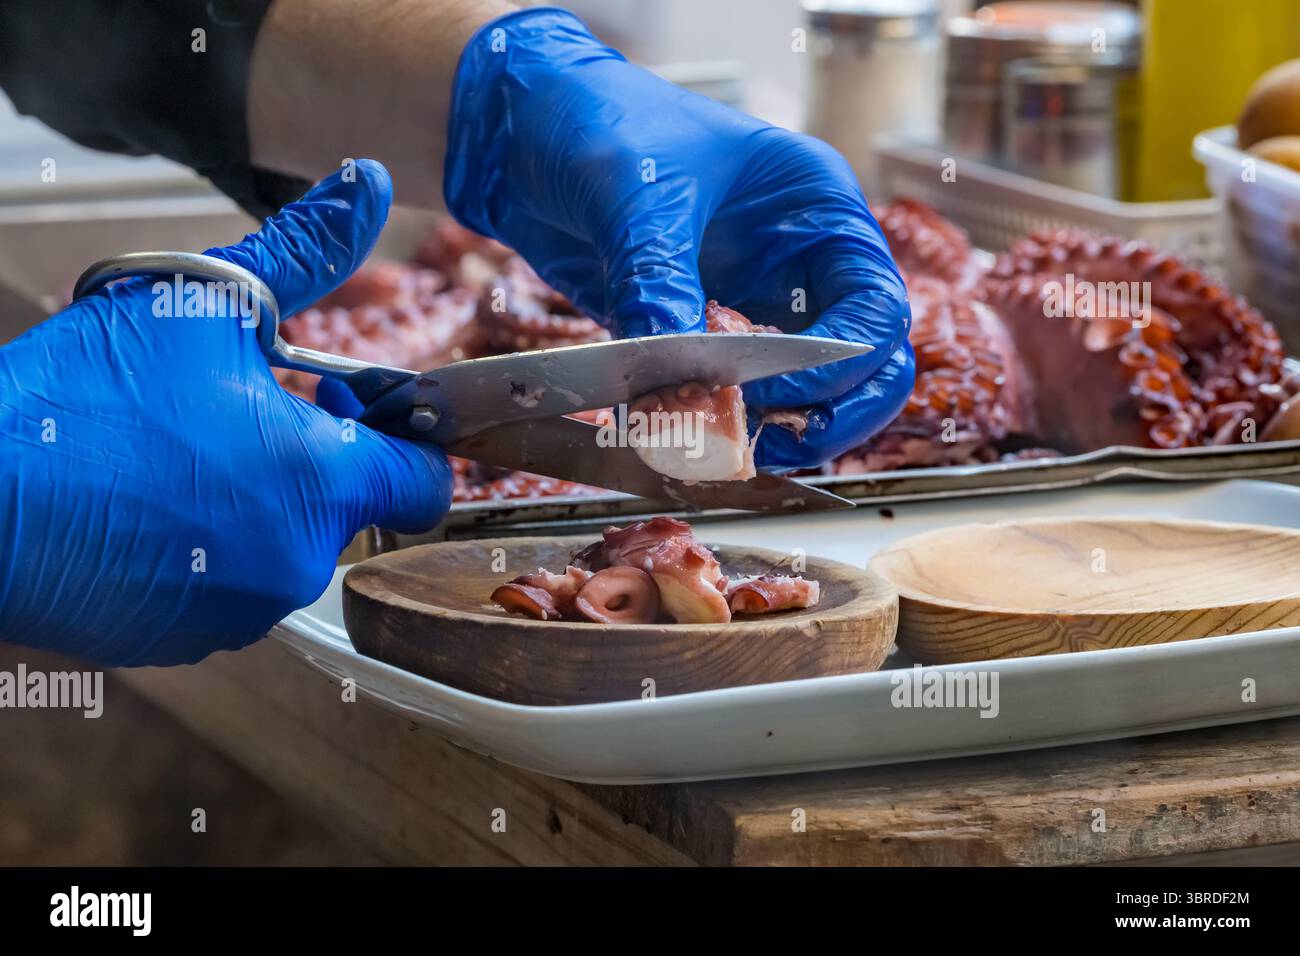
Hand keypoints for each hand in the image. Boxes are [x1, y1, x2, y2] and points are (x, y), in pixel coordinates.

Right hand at [0, 161, 449, 665]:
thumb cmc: (83, 399)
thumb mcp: (200, 302)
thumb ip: (304, 252)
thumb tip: (367, 186)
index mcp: (323, 482)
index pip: (427, 481)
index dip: (402, 432)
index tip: (344, 393)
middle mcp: (298, 561)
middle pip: (352, 507)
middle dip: (316, 454)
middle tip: (241, 405)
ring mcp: (241, 609)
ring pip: (287, 543)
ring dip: (260, 497)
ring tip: (182, 447)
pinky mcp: (185, 639)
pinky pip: (230, 584)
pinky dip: (210, 544)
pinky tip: (150, 499)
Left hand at [443, 7, 913, 468]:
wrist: (524, 126)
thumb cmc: (598, 121)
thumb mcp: (635, 196)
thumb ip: (659, 285)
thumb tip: (672, 379)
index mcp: (817, 205)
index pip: (874, 308)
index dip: (836, 365)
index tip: (768, 391)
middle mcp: (801, 257)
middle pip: (866, 363)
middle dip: (831, 414)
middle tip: (771, 446)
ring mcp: (757, 296)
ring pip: (812, 388)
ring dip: (785, 428)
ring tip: (729, 450)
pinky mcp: (705, 328)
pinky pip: (731, 388)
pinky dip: (716, 417)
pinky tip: (684, 431)